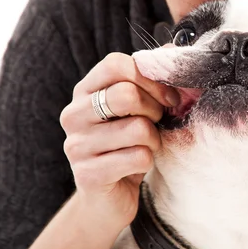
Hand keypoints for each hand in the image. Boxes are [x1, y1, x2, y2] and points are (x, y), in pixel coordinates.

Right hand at [60, 52, 179, 229]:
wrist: (108, 199)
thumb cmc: (127, 146)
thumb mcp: (139, 110)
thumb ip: (151, 80)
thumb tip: (173, 49)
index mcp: (85, 91)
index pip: (116, 64)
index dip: (150, 78)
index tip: (168, 98)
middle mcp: (74, 115)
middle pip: (127, 94)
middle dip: (155, 110)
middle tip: (157, 123)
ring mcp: (77, 145)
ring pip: (138, 128)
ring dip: (154, 139)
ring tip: (146, 146)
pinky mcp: (88, 174)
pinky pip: (138, 157)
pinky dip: (149, 161)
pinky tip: (137, 165)